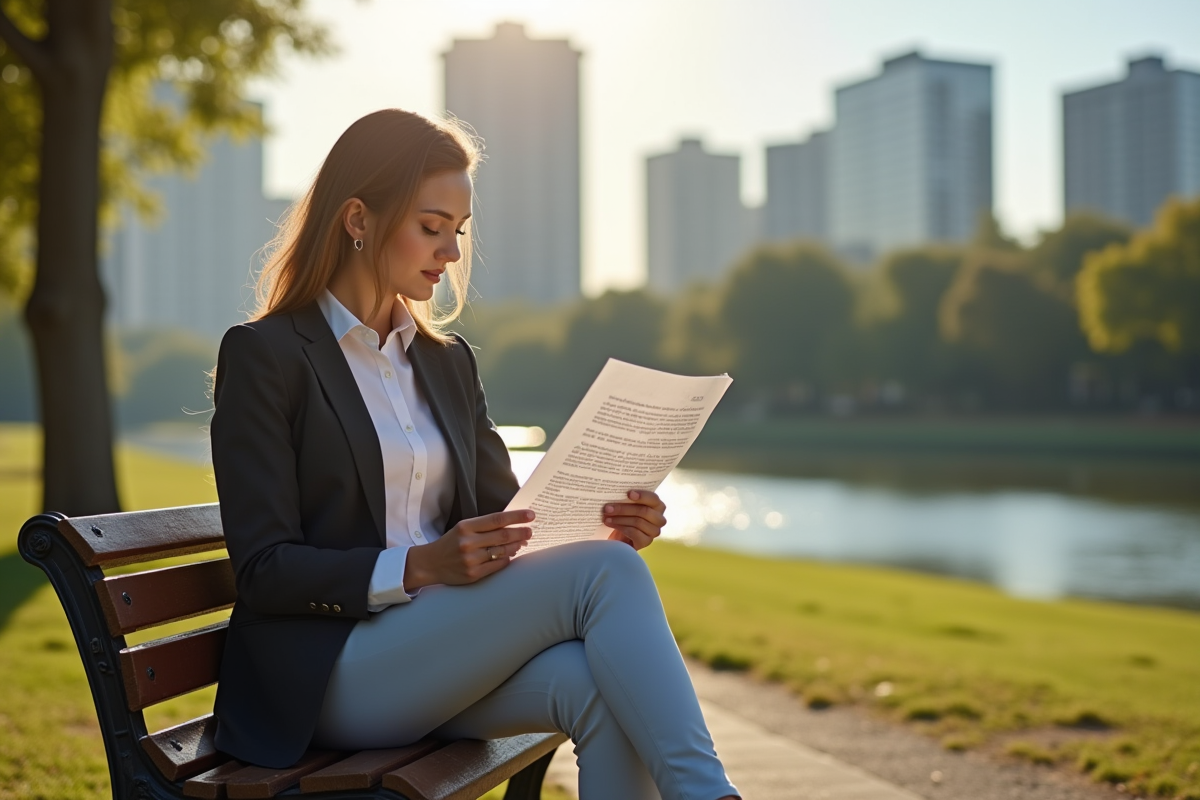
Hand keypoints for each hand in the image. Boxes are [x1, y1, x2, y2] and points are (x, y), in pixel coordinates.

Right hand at [404, 509, 533, 589]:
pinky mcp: (473, 574)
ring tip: (522, 543)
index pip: (497, 519)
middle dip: (521, 533)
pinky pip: (497, 565)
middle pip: (503, 536)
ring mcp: (471, 559)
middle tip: (530, 531)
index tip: (530, 515)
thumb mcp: (463, 528)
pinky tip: (510, 555)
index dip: (516, 517)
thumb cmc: (450, 543)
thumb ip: (484, 526)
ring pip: (502, 551)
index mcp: (466, 527)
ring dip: (516, 547)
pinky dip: (506, 559)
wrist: (430, 564)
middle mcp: (468, 542)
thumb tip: (511, 525)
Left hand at [603, 490, 666, 550]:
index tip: (628, 493)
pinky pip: (635, 533)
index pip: (653, 498)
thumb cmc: (624, 516)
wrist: (619, 537)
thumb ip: (627, 498)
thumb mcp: (627, 505)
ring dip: (619, 519)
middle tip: (607, 508)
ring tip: (606, 517)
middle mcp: (659, 519)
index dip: (642, 496)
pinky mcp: (646, 542)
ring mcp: (654, 531)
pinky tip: (611, 525)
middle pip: (644, 511)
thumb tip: (617, 491)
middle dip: (624, 509)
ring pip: (638, 522)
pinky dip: (621, 528)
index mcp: (657, 506)